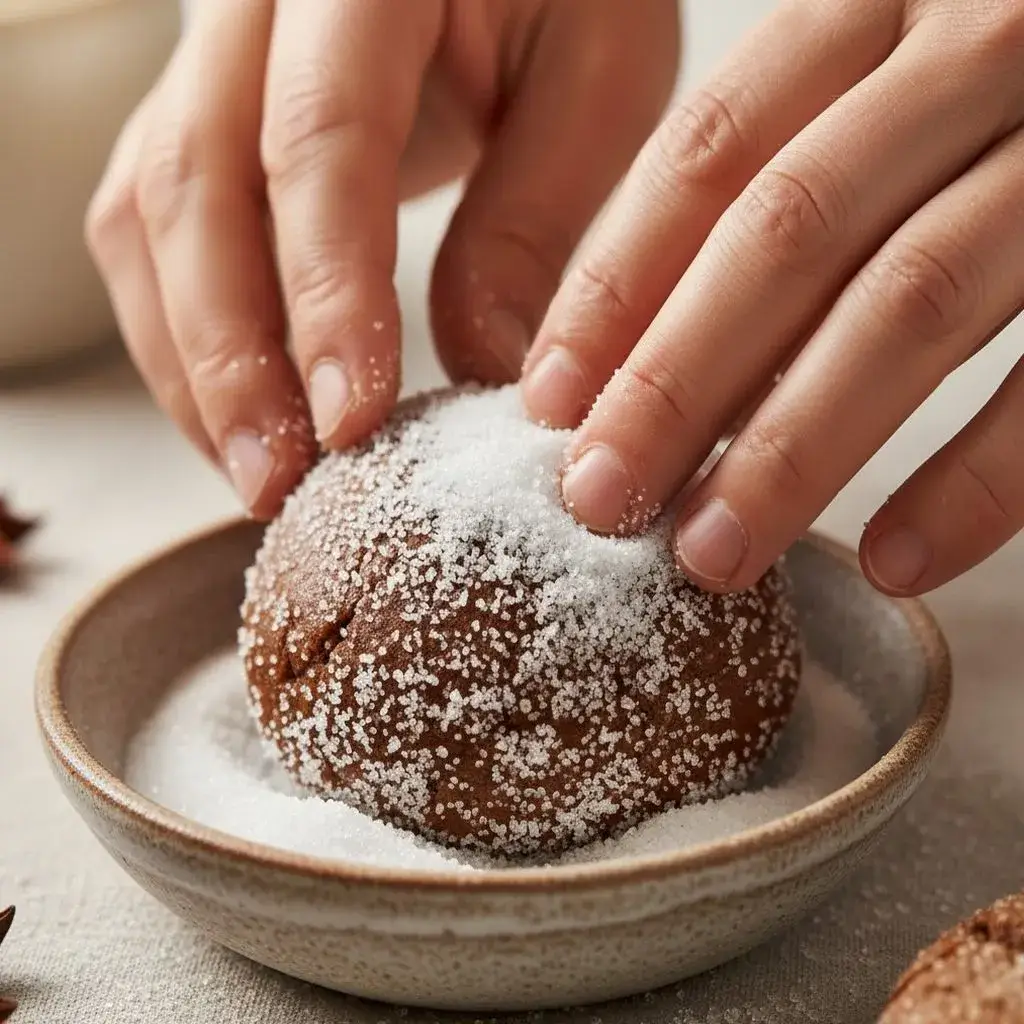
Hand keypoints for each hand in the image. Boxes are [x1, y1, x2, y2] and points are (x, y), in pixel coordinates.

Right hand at [86, 0, 678, 517]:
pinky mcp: (203, 117)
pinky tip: (239, 410)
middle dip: (231, 354)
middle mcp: (256, 6)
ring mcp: (212, 62)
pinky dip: (184, 334)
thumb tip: (475, 370)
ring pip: (150, 215)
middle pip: (196, 184)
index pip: (320, 138)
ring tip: (257, 470)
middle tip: (280, 479)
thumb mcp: (597, 77)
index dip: (326, 292)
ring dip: (193, 360)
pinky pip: (151, 228)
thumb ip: (534, 214)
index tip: (354, 422)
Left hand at [521, 0, 1023, 596]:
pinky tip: (896, 559)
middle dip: (678, 382)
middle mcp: (980, 47)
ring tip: (714, 552)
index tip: (552, 403)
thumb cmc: (996, 102)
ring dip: (795, 448)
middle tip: (601, 498)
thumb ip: (768, 185)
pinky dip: (978, 479)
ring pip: (909, 303)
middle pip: (788, 232)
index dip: (615, 286)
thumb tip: (621, 351)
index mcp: (880, 5)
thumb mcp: (881, 88)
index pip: (708, 151)